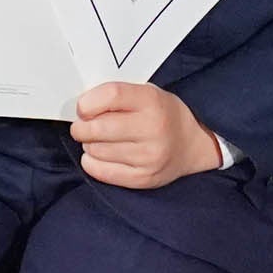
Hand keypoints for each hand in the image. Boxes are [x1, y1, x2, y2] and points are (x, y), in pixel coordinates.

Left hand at [69, 80, 223, 189]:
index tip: (83, 108)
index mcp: (152, 101)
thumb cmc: (161, 115)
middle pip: (98, 127)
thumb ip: (116, 97)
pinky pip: (102, 172)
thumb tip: (79, 108)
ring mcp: (149, 156)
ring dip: (89, 145)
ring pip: (96, 150)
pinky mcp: (143, 178)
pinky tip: (100, 156)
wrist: (193, 144)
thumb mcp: (146, 93)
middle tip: (82, 127)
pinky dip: (92, 163)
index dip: (88, 102)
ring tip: (99, 141)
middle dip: (81, 127)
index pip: (111, 96)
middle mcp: (153, 129)